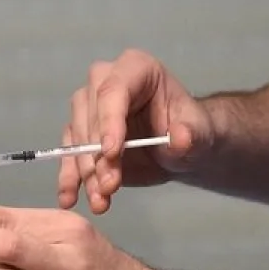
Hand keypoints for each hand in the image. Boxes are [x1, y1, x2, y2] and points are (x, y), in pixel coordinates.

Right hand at [60, 48, 215, 214]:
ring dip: (85, 172)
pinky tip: (69, 197)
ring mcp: (89, 107)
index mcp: (135, 68)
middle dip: (98, 154)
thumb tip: (180, 139)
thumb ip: (192, 134)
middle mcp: (105, 81)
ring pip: (77, 138)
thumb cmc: (191, 131)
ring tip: (100, 201)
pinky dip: (69, 178)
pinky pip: (69, 154)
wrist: (180, 150)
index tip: (112, 153)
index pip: (114, 90)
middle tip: (110, 185)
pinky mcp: (80, 133)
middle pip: (90, 116)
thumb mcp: (200, 132)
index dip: (109, 121)